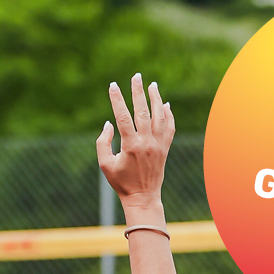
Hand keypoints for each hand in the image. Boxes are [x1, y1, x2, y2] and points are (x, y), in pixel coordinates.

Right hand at [96, 73, 172, 212]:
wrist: (143, 197)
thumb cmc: (121, 182)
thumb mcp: (105, 164)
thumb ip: (103, 143)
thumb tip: (109, 123)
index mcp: (130, 145)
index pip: (123, 117)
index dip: (117, 100)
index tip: (113, 85)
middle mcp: (147, 142)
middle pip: (143, 111)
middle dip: (139, 92)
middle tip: (136, 76)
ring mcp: (159, 145)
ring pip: (160, 116)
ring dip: (156, 99)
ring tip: (152, 85)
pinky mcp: (166, 148)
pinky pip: (170, 127)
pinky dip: (169, 115)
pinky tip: (166, 105)